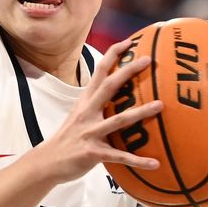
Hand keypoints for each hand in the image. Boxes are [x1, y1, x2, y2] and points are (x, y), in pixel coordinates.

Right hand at [34, 39, 162, 183]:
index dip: (113, 55)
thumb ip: (96, 105)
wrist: (47, 162)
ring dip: (140, 112)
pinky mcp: (93, 153)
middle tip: (147, 60)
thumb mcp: (79, 116)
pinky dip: (138, 160)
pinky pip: (119, 156)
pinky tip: (155, 164)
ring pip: (118, 120)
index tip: (128, 42)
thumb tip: (117, 97)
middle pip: (108, 87)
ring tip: (160, 105)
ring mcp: (90, 133)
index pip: (99, 72)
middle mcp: (87, 113)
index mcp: (85, 102)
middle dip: (127, 72)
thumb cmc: (68, 139)